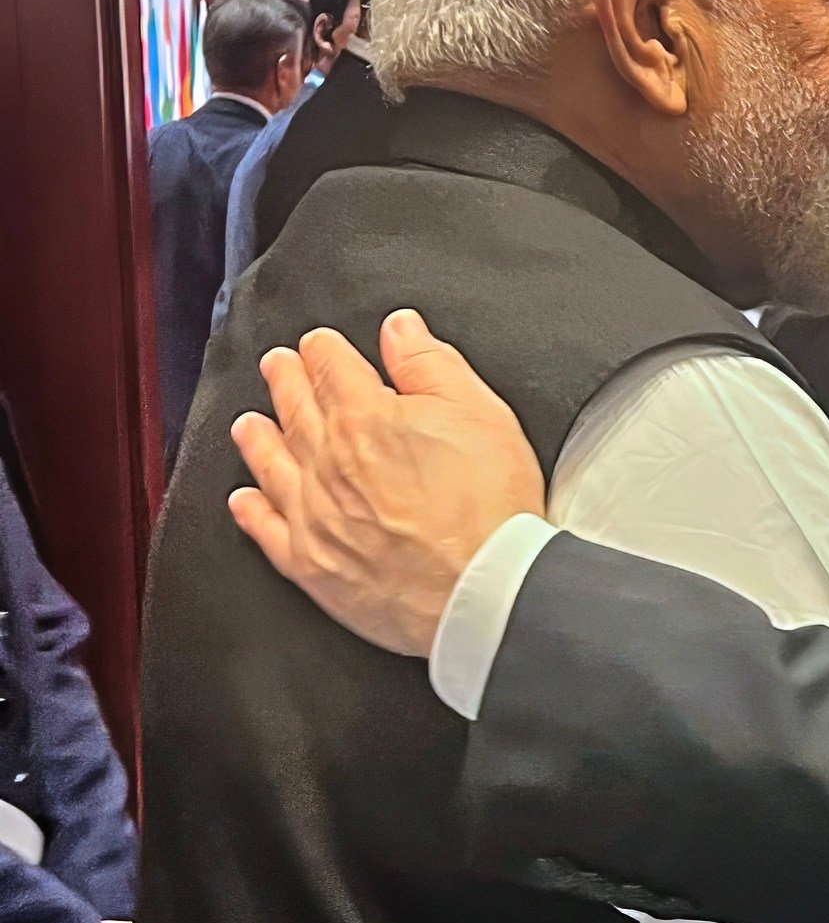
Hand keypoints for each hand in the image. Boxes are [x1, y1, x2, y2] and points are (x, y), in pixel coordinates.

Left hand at [228, 310, 546, 657]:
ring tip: (250, 423)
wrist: (482, 593)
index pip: (330, 364)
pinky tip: (245, 500)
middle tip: (277, 366)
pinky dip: (251, 511)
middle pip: (295, 407)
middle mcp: (326, 461)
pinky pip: (266, 529)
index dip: (324, 348)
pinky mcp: (311, 565)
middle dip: (285, 380)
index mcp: (363, 416)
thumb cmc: (489, 510)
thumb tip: (400, 329)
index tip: (320, 345)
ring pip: (270, 463)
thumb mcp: (480, 414)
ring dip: (258, 438)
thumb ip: (431, 364)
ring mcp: (313, 514)